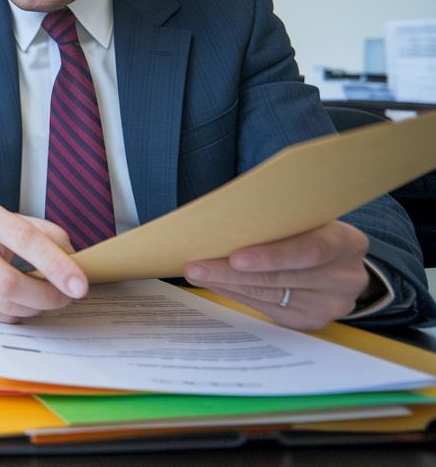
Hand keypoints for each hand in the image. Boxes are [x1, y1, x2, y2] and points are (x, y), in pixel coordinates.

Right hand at [0, 199, 87, 322]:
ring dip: (36, 306)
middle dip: (46, 296)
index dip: (55, 265)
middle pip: (8, 282)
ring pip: (5, 304)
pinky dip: (20, 312)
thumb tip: (75, 266)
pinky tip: (23, 300)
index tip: (80, 285)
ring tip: (47, 296)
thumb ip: (49, 237)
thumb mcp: (20, 221)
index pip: (24, 240)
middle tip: (67, 297)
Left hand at [183, 220, 370, 329]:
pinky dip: (236, 294)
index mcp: (347, 243)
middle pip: (281, 278)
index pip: (310, 250)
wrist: (336, 265)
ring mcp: (331, 304)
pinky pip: (266, 308)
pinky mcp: (312, 321)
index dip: (272, 256)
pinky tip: (215, 284)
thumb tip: (221, 225)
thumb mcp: (306, 221)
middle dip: (232, 272)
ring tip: (197, 273)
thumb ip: (279, 223)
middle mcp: (345, 278)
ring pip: (268, 295)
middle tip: (196, 266)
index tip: (236, 257)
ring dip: (226, 284)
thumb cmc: (310, 233)